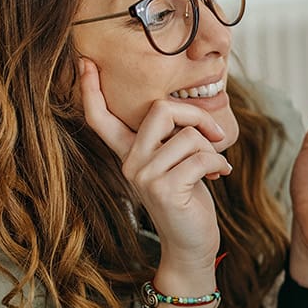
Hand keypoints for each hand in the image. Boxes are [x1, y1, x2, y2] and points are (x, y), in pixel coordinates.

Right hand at [79, 58, 231, 272]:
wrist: (191, 245)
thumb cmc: (188, 200)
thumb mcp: (175, 164)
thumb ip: (172, 139)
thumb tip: (191, 114)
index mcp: (128, 153)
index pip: (101, 118)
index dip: (91, 90)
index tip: (86, 62)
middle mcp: (130, 162)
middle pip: (160, 109)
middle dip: (196, 115)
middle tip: (215, 134)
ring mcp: (144, 175)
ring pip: (189, 136)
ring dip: (212, 150)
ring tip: (214, 167)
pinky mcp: (164, 188)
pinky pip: (201, 157)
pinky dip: (219, 164)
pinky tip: (221, 175)